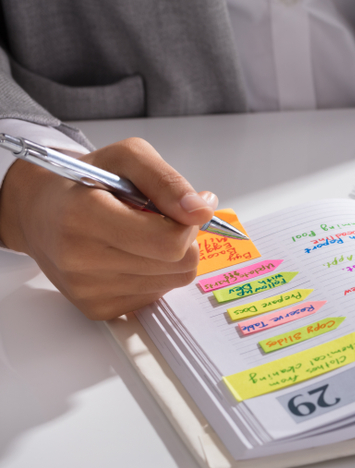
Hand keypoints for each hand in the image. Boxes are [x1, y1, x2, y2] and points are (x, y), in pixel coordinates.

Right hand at [0, 137, 217, 319]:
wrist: (39, 212)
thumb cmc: (84, 183)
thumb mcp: (127, 158)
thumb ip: (168, 180)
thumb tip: (202, 210)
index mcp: (83, 216)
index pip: (170, 242)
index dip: (188, 224)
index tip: (181, 209)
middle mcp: (79, 259)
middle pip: (179, 265)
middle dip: (184, 239)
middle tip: (162, 220)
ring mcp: (87, 290)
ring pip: (173, 282)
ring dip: (170, 257)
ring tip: (141, 235)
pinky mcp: (96, 309)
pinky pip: (155, 296)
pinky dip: (155, 274)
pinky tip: (131, 255)